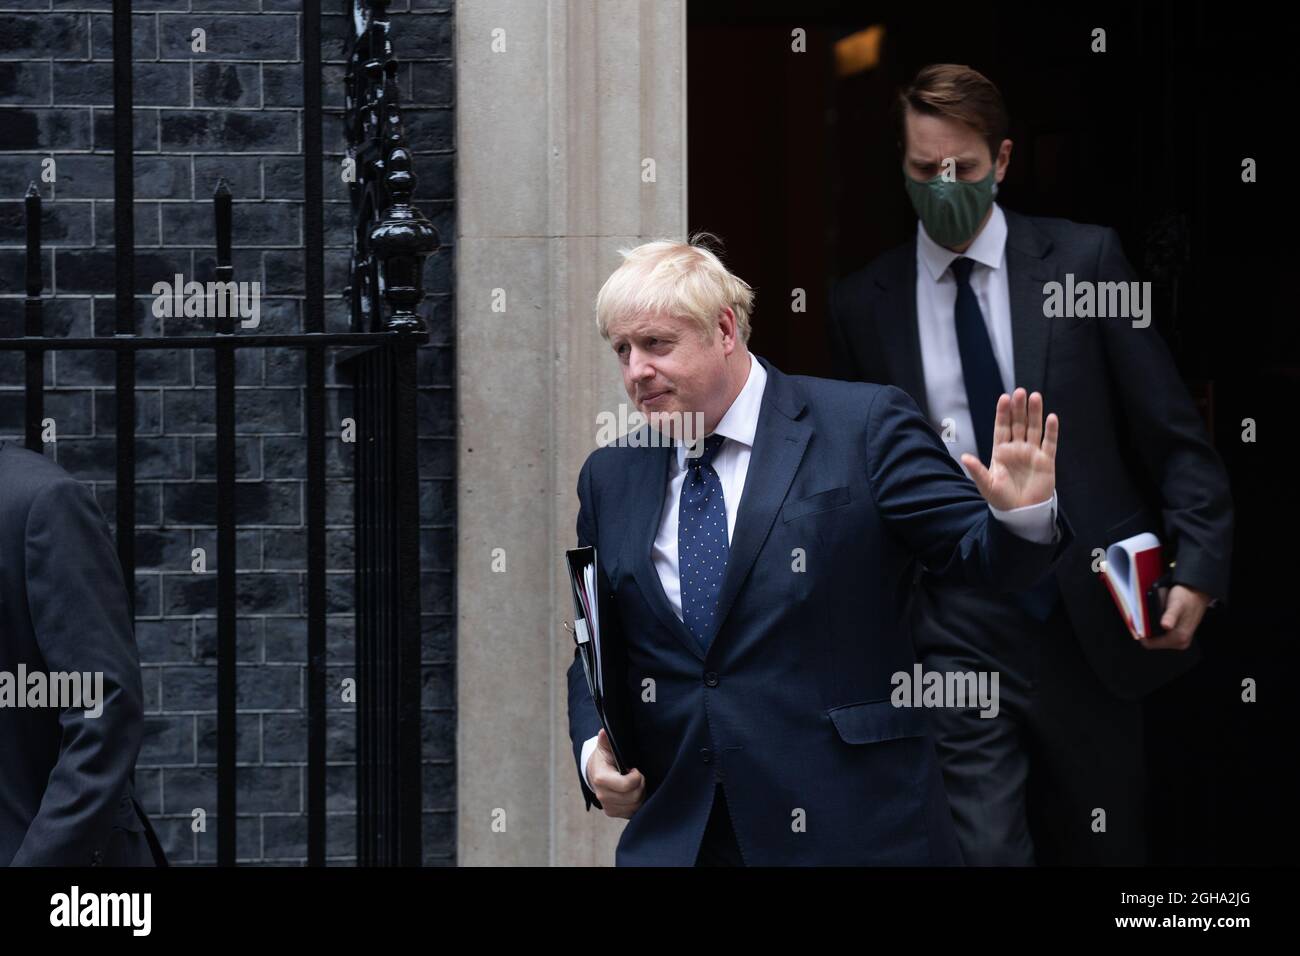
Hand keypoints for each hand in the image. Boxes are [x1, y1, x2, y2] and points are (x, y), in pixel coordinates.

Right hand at [586, 728, 644, 818]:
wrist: (595, 772)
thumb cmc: (604, 759)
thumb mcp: (604, 746)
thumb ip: (605, 739)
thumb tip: (604, 732)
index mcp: (601, 779)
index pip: (627, 785)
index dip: (636, 777)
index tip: (635, 769)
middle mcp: (603, 796)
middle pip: (634, 796)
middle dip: (640, 785)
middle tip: (638, 775)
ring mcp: (608, 807)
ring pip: (635, 806)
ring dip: (640, 794)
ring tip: (635, 783)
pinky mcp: (613, 813)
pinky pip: (632, 812)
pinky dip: (636, 802)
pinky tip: (633, 792)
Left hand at [962, 388, 1058, 510]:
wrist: (1021, 514)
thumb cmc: (1001, 499)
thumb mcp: (987, 485)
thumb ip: (977, 470)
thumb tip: (965, 457)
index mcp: (1000, 451)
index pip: (1002, 427)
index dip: (1003, 413)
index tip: (1004, 398)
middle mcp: (1017, 448)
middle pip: (1018, 424)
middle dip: (1019, 408)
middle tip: (1020, 392)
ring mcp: (1032, 453)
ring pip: (1034, 428)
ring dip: (1035, 413)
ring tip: (1035, 397)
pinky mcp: (1046, 461)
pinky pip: (1049, 443)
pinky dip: (1051, 430)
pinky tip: (1051, 418)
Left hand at [1139, 584, 1209, 650]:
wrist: (1197, 591)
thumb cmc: (1187, 597)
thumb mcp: (1176, 604)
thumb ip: (1170, 616)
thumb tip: (1166, 625)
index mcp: (1179, 638)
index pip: (1150, 644)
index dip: (1140, 633)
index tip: (1134, 623)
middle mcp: (1180, 642)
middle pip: (1152, 642)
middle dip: (1144, 630)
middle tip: (1140, 617)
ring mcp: (1179, 639)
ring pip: (1156, 638)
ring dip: (1149, 628)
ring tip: (1147, 615)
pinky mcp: (1178, 634)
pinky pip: (1160, 634)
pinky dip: (1154, 626)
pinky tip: (1153, 617)